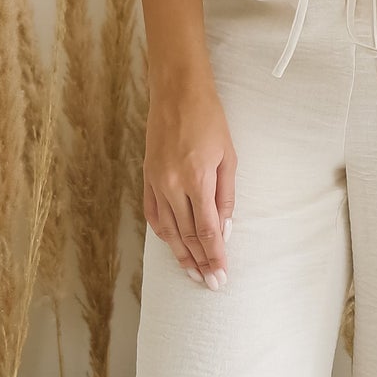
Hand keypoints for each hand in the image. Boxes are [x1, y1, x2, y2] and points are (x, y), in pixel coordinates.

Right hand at [142, 73, 236, 287]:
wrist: (176, 93)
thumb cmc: (209, 119)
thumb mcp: (228, 156)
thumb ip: (226, 196)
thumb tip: (226, 229)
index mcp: (197, 179)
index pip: (207, 230)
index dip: (215, 256)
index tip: (222, 275)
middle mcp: (173, 185)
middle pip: (187, 236)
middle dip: (201, 263)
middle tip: (211, 284)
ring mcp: (157, 183)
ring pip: (168, 230)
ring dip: (181, 255)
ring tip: (193, 273)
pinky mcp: (147, 178)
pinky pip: (153, 214)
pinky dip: (163, 234)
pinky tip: (172, 246)